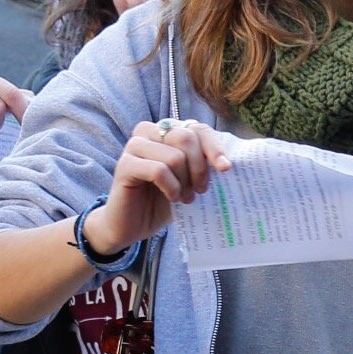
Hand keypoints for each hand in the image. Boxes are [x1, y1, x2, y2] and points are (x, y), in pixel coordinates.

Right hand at [82, 118, 226, 257]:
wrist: (132, 225)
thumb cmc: (163, 200)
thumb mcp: (189, 179)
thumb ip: (203, 164)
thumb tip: (227, 162)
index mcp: (167, 130)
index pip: (198, 128)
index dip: (214, 147)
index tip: (226, 169)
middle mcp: (149, 131)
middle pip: (186, 138)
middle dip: (199, 168)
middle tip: (200, 190)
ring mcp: (134, 146)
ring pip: (174, 156)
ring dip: (185, 182)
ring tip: (185, 198)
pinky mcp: (125, 165)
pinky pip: (159, 171)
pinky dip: (171, 188)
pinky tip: (172, 198)